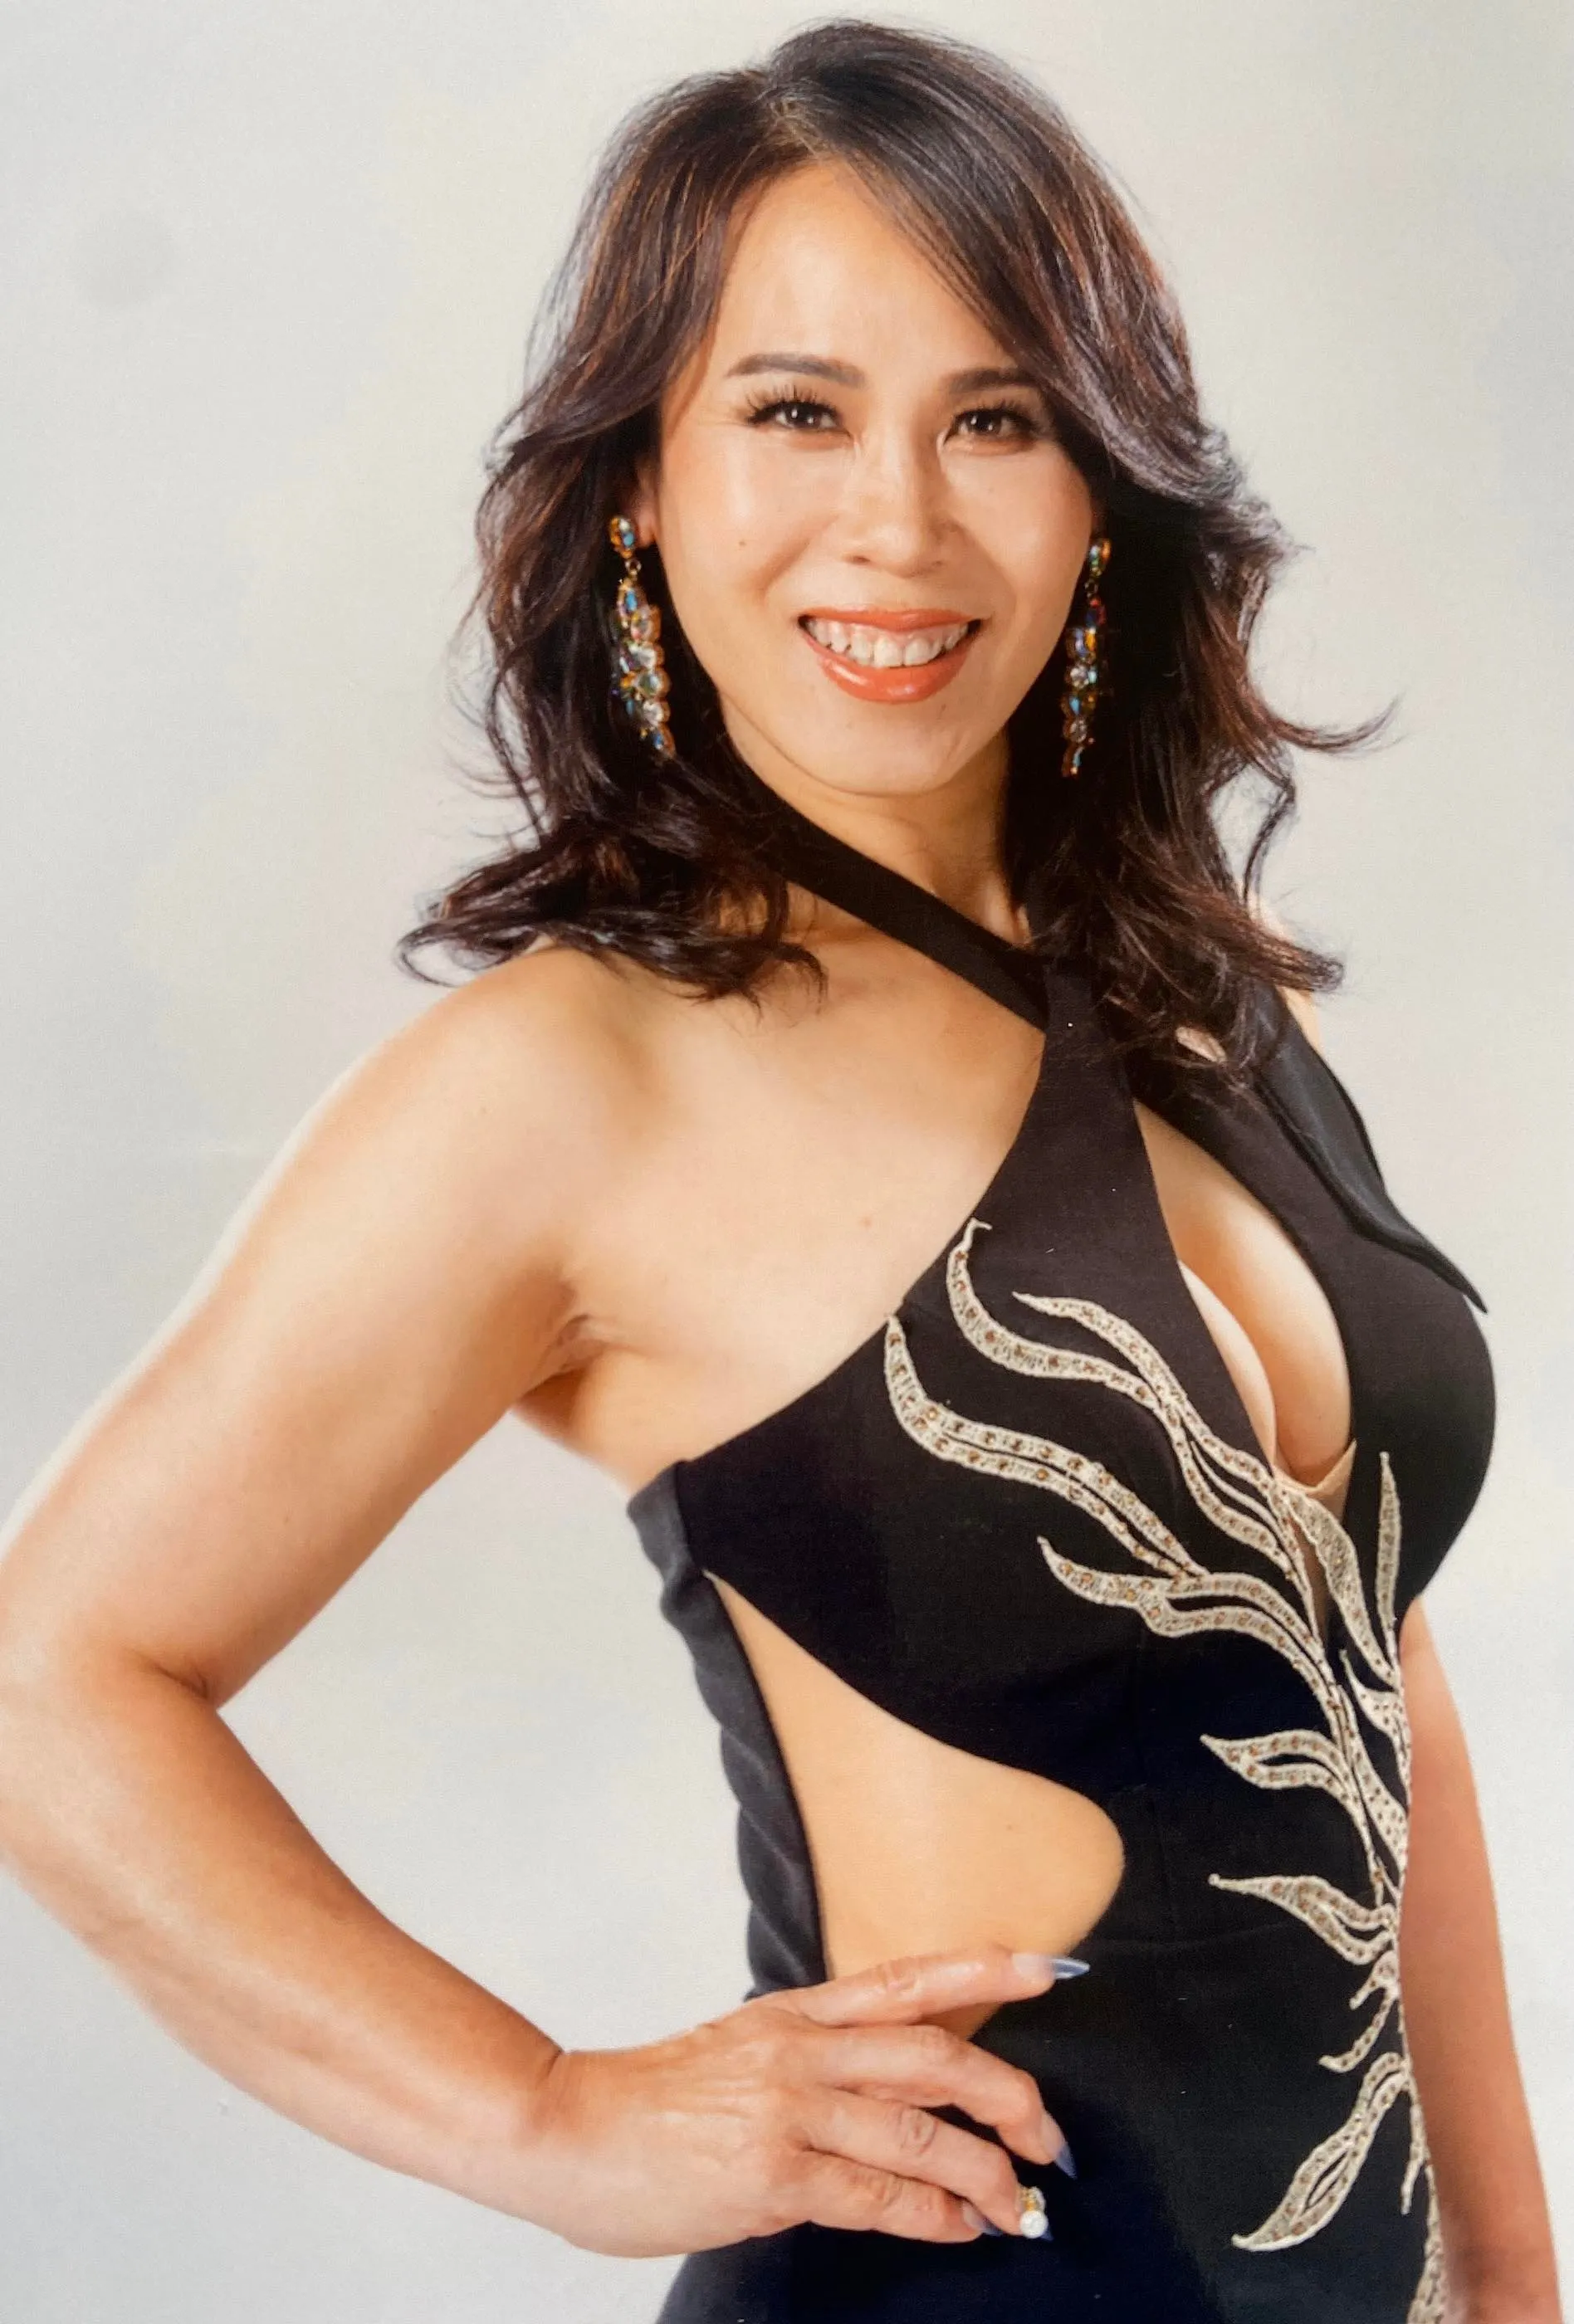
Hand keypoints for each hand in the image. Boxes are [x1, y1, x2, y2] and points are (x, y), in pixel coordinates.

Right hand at [517, 1945, 1074, 2256]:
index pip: (907, 1979)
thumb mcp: (737, 2052)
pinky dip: (932, 2214)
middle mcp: (802, 2051)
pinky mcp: (775, 2175)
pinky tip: (959, 2227)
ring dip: (983, 2173)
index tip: (1048, 1968)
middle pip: (934, 2055)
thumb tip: (878, 2098)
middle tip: (1045, 2134)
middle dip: (1006, 2095)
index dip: (982, 1971)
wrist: (567, 2128)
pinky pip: (878, 2194)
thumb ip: (809, 2064)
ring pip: (919, 2130)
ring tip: (1015, 2203)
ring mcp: (790, 2111)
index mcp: (794, 2014)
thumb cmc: (647, 2103)